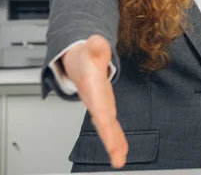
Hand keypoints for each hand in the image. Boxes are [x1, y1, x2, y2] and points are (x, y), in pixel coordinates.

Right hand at [62, 35, 127, 167]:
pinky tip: (122, 151)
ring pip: (107, 129)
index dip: (104, 119)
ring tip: (120, 159)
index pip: (99, 105)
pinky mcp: (106, 110)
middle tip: (117, 158)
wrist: (78, 62)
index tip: (108, 128)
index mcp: (92, 89)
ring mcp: (101, 108)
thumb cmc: (85, 58)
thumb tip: (98, 40)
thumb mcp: (92, 48)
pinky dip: (116, 139)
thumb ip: (96, 46)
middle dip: (110, 140)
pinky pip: (111, 127)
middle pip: (103, 124)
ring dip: (114, 144)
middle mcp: (96, 102)